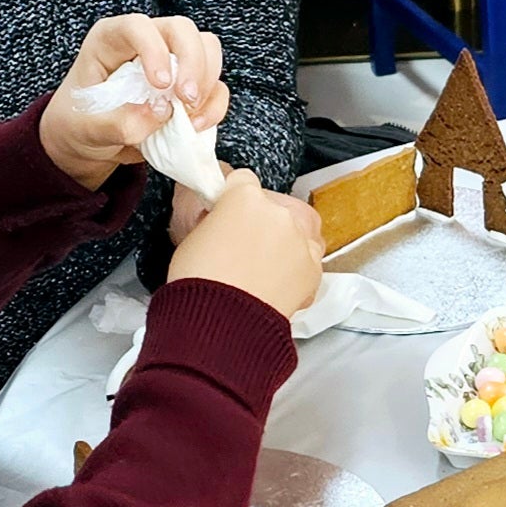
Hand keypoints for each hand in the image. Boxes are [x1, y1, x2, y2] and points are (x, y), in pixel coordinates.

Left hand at [41, 14, 228, 191]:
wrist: (88, 143)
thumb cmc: (79, 124)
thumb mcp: (85, 128)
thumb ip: (119, 122)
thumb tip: (162, 111)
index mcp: (110, 40)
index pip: (137, 26)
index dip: (154, 49)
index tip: (160, 85)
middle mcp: (145, 42)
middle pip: (182, 29)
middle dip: (193, 62)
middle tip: (186, 99)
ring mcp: (171, 60)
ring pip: (207, 49)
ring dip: (207, 82)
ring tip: (190, 115)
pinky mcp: (188, 85)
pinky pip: (215, 85)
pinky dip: (213, 105)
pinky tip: (196, 126)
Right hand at [165, 169, 324, 319]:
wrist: (220, 324)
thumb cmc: (198, 283)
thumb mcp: (191, 238)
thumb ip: (213, 219)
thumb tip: (218, 219)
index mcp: (244, 197)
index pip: (244, 181)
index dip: (234, 197)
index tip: (230, 210)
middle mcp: (278, 213)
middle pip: (276, 204)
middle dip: (264, 219)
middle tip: (247, 244)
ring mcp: (300, 240)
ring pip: (301, 227)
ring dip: (288, 239)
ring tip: (267, 262)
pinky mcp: (314, 268)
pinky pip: (310, 259)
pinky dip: (298, 267)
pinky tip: (278, 281)